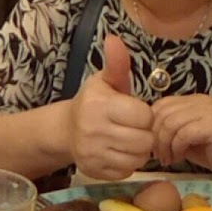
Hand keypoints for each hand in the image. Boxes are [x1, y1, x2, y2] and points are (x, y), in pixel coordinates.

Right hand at [69, 37, 157, 181]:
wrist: (66, 129)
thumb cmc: (94, 102)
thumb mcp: (105, 81)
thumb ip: (116, 64)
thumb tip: (114, 38)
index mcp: (99, 105)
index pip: (144, 116)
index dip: (145, 114)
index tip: (135, 112)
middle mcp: (94, 130)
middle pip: (144, 140)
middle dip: (145, 133)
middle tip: (135, 128)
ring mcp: (93, 154)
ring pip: (139, 158)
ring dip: (139, 149)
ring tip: (129, 139)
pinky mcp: (94, 172)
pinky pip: (127, 171)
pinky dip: (129, 163)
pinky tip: (120, 151)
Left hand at [149, 91, 211, 173]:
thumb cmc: (210, 150)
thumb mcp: (183, 137)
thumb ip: (168, 129)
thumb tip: (143, 133)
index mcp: (191, 100)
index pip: (160, 105)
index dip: (151, 126)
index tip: (152, 146)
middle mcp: (200, 101)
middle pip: (163, 114)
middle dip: (156, 138)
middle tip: (159, 156)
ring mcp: (208, 111)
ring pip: (171, 124)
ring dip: (165, 146)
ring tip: (169, 159)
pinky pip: (184, 134)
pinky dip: (177, 149)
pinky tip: (179, 159)